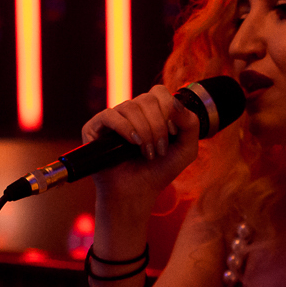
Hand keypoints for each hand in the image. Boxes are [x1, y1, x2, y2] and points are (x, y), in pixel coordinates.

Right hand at [84, 83, 200, 212]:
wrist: (137, 194)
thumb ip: (191, 124)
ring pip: (130, 107)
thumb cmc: (159, 172)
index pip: (159, 92)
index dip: (169, 110)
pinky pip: (109, 115)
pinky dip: (124, 127)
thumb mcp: (186, 149)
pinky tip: (133, 142)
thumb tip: (175, 103)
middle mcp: (131, 111)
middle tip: (159, 150)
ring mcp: (112, 118)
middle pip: (147, 99)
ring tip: (147, 153)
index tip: (173, 133)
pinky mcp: (94, 128)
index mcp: (150, 111)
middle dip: (158, 126)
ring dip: (144, 131)